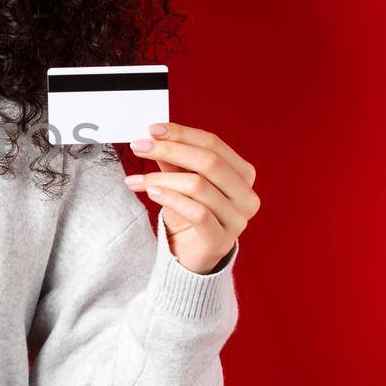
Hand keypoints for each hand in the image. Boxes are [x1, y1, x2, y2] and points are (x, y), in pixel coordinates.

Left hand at [122, 122, 259, 274]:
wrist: (189, 256)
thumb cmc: (187, 214)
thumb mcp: (180, 180)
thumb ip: (173, 159)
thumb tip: (154, 135)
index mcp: (242, 174)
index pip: (213, 144)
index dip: (182, 133)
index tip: (152, 129)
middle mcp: (246, 195)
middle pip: (209, 161)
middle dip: (170, 150)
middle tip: (140, 147)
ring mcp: (237, 220)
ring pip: (199, 186)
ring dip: (162, 177)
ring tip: (138, 179)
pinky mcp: (221, 240)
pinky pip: (197, 212)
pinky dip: (171, 199)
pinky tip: (151, 193)